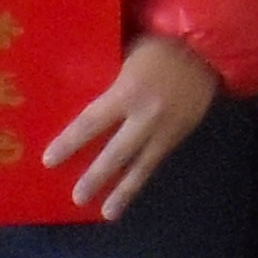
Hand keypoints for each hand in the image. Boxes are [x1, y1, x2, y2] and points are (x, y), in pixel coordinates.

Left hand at [45, 34, 222, 217]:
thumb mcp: (128, 53)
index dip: (70, 142)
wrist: (208, 48)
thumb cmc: (160, 44)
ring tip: (108, 213)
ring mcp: (166, 129)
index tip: (49, 160)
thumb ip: (109, 76)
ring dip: (124, 191)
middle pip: (116, 153)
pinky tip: (131, 190)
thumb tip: (79, 88)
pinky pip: (156, 160)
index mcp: (128, 91)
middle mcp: (145, 116)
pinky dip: (142, 177)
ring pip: (141, 166)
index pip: (92, 121)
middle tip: (78, 198)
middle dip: (96, 177)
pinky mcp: (180, 135)